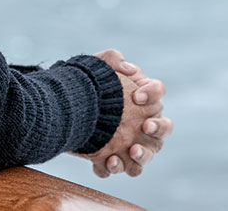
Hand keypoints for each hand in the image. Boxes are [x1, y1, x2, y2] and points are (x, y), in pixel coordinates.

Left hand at [79, 49, 172, 176]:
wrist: (64, 106)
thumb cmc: (87, 84)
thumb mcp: (96, 66)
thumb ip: (113, 59)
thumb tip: (127, 68)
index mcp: (141, 97)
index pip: (158, 92)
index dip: (152, 94)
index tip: (136, 96)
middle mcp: (142, 122)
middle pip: (163, 129)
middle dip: (158, 129)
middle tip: (145, 126)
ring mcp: (129, 143)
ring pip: (146, 156)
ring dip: (142, 156)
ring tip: (131, 151)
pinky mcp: (111, 158)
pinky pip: (119, 168)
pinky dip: (116, 167)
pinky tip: (107, 161)